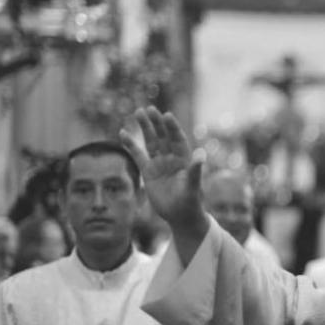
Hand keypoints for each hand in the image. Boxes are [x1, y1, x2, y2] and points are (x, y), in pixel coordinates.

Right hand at [120, 107, 204, 229]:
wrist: (180, 216)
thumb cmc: (190, 202)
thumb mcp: (192, 187)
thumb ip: (195, 171)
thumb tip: (201, 154)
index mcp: (184, 160)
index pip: (178, 139)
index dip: (172, 128)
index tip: (167, 115)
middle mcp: (172, 158)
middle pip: (163, 137)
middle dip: (156, 123)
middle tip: (149, 108)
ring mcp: (159, 164)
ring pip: (151, 142)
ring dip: (145, 128)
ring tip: (138, 112)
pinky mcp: (148, 172)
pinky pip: (138, 155)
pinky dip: (131, 145)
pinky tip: (122, 133)